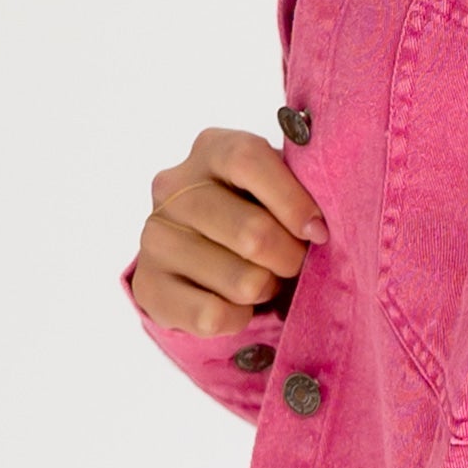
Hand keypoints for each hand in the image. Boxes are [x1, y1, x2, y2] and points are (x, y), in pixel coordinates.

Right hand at [134, 127, 326, 334]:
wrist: (202, 264)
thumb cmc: (258, 217)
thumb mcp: (278, 191)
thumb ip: (300, 190)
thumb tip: (319, 227)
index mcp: (211, 149)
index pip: (248, 160)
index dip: (292, 201)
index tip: (318, 232)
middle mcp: (173, 188)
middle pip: (252, 232)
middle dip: (289, 259)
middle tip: (293, 264)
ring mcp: (155, 237)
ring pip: (241, 282)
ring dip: (265, 289)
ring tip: (261, 281)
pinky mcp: (148, 285)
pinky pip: (213, 316)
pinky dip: (238, 318)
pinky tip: (234, 304)